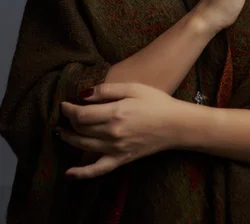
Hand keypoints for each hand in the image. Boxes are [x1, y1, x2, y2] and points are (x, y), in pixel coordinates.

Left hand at [58, 82, 178, 178]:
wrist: (176, 125)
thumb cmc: (157, 102)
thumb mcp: (133, 88)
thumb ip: (107, 90)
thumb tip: (84, 94)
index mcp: (115, 113)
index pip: (81, 115)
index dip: (68, 110)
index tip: (64, 104)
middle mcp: (113, 133)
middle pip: (81, 129)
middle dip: (69, 121)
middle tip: (66, 114)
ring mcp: (116, 149)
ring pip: (84, 146)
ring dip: (69, 139)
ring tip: (62, 132)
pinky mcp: (122, 159)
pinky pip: (98, 169)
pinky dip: (82, 173)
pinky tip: (69, 173)